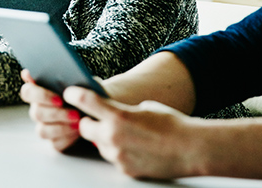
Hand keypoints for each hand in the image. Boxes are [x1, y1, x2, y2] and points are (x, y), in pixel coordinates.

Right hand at [20, 69, 81, 151]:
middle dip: (56, 113)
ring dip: (61, 127)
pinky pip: (55, 143)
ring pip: (42, 131)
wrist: (99, 109)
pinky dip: (68, 138)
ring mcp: (45, 126)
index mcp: (39, 91)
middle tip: (75, 112)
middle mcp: (38, 109)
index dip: (39, 95)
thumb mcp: (78, 80)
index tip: (59, 98)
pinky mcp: (55, 141)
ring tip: (78, 122)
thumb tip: (45, 73)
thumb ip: (62, 75)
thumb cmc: (85, 91)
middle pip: (35, 113)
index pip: (27, 92)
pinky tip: (79, 131)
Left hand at [63, 86, 198, 178]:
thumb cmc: (171, 123)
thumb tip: (109, 111)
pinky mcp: (124, 170)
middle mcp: (113, 136)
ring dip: (104, 138)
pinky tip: (134, 147)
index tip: (70, 92)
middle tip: (97, 118)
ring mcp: (118, 155)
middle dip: (88, 122)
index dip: (74, 95)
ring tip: (126, 134)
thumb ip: (121, 109)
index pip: (85, 101)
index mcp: (118, 115)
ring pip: (98, 144)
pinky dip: (118, 152)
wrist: (192, 149)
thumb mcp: (144, 107)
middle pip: (84, 127)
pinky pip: (113, 158)